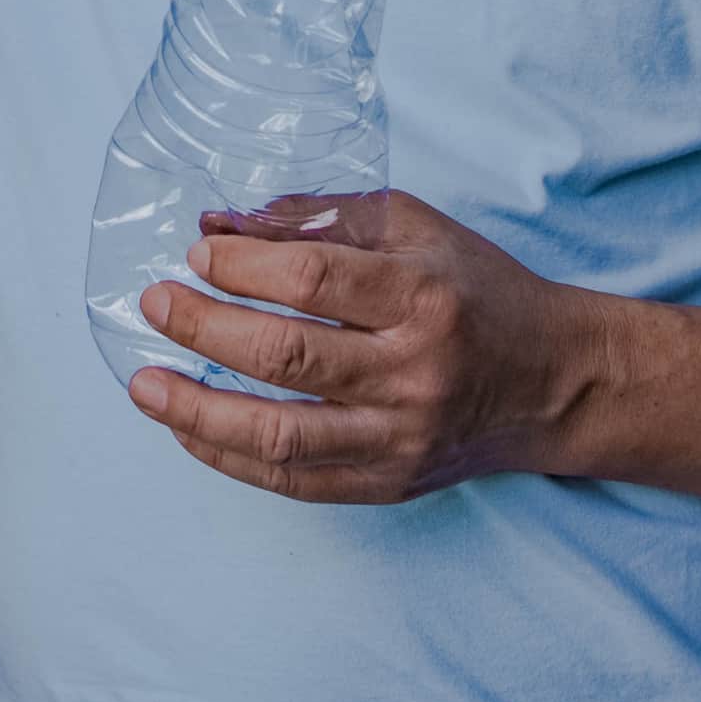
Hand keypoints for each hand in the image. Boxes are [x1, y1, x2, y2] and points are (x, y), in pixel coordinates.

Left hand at [129, 191, 602, 503]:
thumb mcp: (413, 227)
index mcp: (423, 295)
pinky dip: (230, 457)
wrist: (556, 381)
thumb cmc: (475, 290)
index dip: (243, 266)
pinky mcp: (391, 483)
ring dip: (197, 410)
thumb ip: (318, 218)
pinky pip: (295, 481)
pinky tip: (188, 427)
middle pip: (287, 354)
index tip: (197, 254)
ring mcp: (402, 437)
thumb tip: (219, 225)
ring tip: (145, 384)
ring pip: (282, 435)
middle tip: (154, 304)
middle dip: (203, 327)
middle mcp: (414, 372)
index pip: (315, 279)